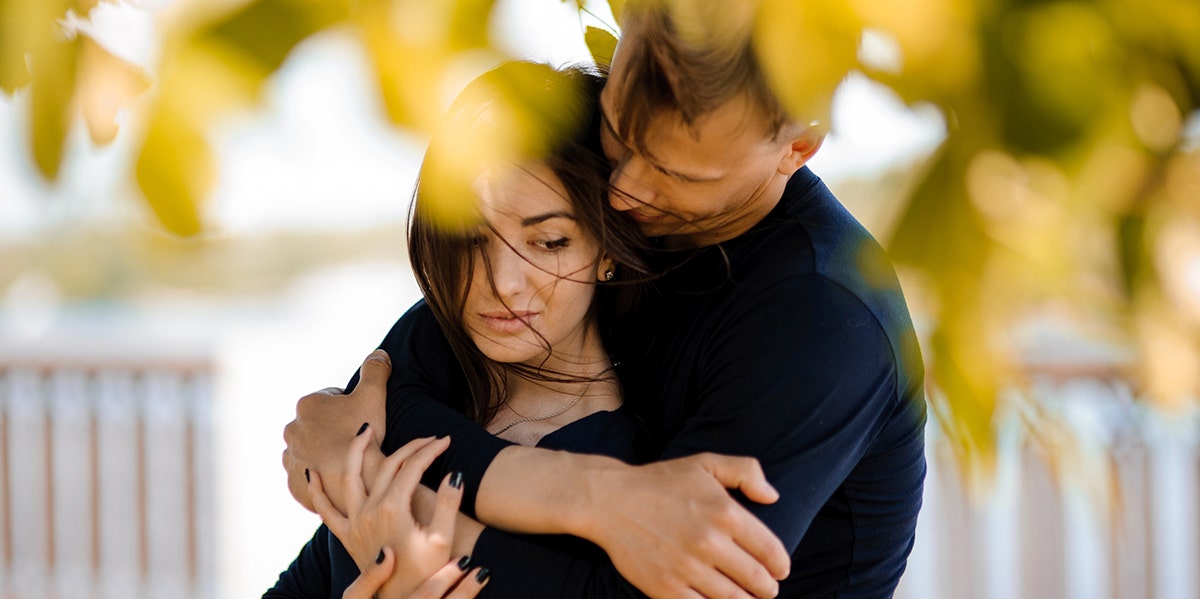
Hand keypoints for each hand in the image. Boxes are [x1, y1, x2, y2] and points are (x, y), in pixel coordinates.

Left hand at [283, 349, 390, 511]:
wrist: (357, 479)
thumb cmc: (363, 433)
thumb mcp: (373, 394)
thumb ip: (375, 369)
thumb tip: (379, 353)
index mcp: (307, 405)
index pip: (331, 399)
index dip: (351, 407)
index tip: (363, 420)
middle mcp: (292, 430)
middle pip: (318, 425)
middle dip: (333, 430)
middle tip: (357, 441)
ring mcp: (291, 458)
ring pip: (309, 451)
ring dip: (323, 453)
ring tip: (347, 461)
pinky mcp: (293, 483)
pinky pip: (306, 476)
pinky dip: (319, 476)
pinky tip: (337, 477)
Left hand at [310, 433, 462, 598]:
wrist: (402, 598)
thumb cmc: (426, 572)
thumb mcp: (442, 538)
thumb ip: (448, 503)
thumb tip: (454, 474)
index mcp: (393, 508)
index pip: (413, 466)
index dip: (431, 450)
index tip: (446, 440)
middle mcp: (369, 511)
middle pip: (388, 466)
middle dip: (410, 447)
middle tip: (428, 438)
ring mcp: (354, 522)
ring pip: (350, 477)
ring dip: (355, 450)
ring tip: (365, 430)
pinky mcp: (346, 535)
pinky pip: (325, 511)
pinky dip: (316, 492)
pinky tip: (311, 474)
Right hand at [585, 453, 789, 598]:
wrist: (609, 500)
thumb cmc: (660, 481)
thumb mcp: (705, 463)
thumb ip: (746, 471)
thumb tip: (773, 497)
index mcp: (725, 512)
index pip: (769, 550)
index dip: (780, 565)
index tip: (781, 570)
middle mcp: (709, 542)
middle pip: (755, 579)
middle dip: (767, 589)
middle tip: (768, 590)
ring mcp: (687, 567)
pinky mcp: (666, 588)